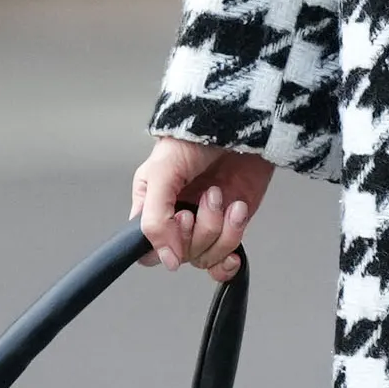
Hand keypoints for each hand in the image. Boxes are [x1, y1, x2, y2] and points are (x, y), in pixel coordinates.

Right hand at [133, 137, 270, 276]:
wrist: (242, 126)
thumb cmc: (196, 136)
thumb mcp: (163, 171)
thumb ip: (156, 218)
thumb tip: (166, 259)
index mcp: (152, 207)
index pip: (146, 251)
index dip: (166, 244)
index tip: (184, 217)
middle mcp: (176, 220)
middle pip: (182, 255)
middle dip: (202, 226)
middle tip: (210, 194)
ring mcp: (205, 225)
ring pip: (206, 257)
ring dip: (222, 230)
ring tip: (226, 197)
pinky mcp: (230, 228)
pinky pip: (224, 262)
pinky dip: (230, 257)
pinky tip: (235, 228)